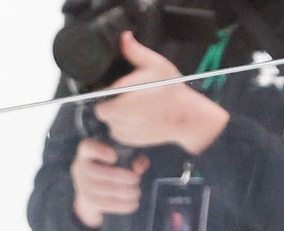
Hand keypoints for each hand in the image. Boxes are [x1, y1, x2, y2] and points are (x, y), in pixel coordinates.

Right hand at [69, 138, 148, 228]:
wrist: (95, 189)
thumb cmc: (113, 167)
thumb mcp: (125, 157)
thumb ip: (135, 158)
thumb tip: (138, 168)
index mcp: (88, 152)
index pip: (86, 147)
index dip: (99, 151)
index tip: (114, 157)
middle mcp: (80, 167)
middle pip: (95, 172)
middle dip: (118, 177)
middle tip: (136, 180)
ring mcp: (81, 185)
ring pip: (99, 190)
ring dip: (121, 192)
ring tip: (136, 192)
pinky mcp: (85, 200)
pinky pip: (102, 204)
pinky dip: (119, 205)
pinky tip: (133, 204)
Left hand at [92, 34, 227, 154]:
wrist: (185, 117)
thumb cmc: (172, 90)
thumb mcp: (156, 64)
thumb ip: (135, 52)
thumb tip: (124, 38)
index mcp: (120, 95)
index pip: (98, 95)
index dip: (107, 91)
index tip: (120, 88)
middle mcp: (117, 115)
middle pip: (102, 109)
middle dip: (112, 103)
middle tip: (129, 97)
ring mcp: (122, 129)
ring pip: (109, 121)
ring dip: (118, 114)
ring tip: (138, 107)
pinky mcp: (127, 140)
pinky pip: (118, 131)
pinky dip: (125, 125)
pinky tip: (140, 117)